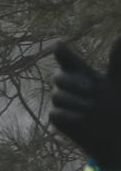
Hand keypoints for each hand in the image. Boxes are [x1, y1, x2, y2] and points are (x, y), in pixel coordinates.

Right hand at [51, 38, 120, 168]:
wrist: (114, 133)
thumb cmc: (116, 103)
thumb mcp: (117, 82)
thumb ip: (117, 60)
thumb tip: (120, 36)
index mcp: (80, 73)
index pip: (67, 60)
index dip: (62, 53)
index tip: (59, 45)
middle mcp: (67, 86)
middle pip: (58, 77)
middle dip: (72, 82)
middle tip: (91, 88)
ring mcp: (61, 101)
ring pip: (58, 96)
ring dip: (76, 101)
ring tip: (91, 108)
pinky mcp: (57, 118)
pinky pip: (56, 113)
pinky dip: (69, 115)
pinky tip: (82, 118)